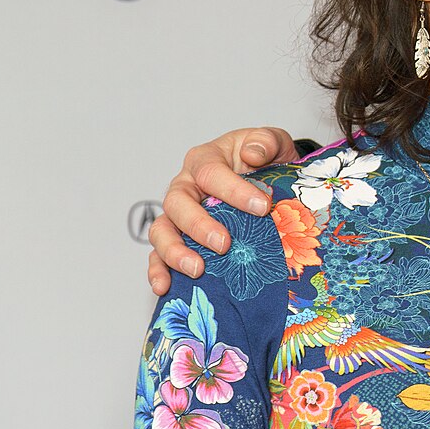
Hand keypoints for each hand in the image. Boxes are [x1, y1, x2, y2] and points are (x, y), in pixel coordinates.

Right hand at [145, 127, 295, 294]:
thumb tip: (253, 153)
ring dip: (174, 252)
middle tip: (224, 244)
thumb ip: (266, 141)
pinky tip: (164, 287)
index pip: (211, 173)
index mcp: (205, 160)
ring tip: (197, 270)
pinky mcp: (178, 238)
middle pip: (178, 203)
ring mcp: (178, 215)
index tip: (262, 207)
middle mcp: (185, 187)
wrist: (266, 176)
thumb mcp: (271, 142)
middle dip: (199, 225)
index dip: (235, 191)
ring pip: (161, 231)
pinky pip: (158, 255)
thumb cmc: (264, 159)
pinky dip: (158, 271)